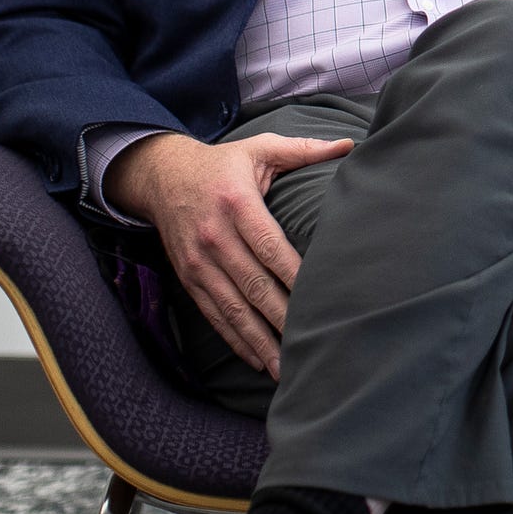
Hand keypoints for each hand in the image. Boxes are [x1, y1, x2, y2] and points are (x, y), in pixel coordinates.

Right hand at [105, 131, 352, 378]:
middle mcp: (214, 236)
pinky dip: (235, 339)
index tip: (321, 297)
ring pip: (232, 308)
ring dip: (259, 340)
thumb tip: (351, 145)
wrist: (161, 176)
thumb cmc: (223, 163)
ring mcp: (198, 262)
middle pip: (253, 284)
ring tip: (285, 368)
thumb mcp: (260, 148)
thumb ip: (305, 150)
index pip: (270, 246)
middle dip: (282, 318)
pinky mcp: (189, 278)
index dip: (294, 275)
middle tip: (310, 343)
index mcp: (237, 203)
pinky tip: (256, 358)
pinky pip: (214, 314)